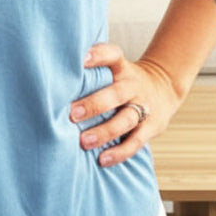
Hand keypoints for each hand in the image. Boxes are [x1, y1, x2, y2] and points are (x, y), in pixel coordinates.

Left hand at [69, 43, 183, 167]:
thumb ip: (91, 72)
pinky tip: (102, 159)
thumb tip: (52, 75)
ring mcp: (143, 106)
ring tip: (84, 142)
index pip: (113, 55)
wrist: (163, 88)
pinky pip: (136, 141)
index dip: (99, 55)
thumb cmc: (122, 80)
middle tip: (71, 114)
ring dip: (104, 131)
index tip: (81, 59)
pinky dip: (120, 152)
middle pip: (116, 93)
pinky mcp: (151, 126)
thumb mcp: (114, 68)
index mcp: (121, 68)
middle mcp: (132, 85)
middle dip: (94, 104)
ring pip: (126, 119)